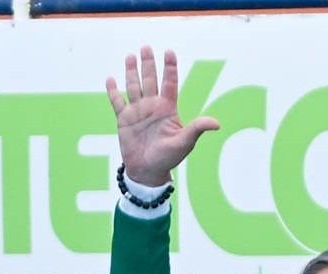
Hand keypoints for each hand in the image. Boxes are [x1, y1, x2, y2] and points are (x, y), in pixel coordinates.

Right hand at [105, 46, 218, 186]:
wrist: (148, 171)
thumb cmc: (169, 157)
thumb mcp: (185, 142)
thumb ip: (197, 129)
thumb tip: (217, 124)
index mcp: (167, 109)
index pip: (169, 83)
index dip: (170, 68)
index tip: (169, 52)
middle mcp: (152, 106)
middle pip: (150, 80)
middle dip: (148, 64)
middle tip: (146, 47)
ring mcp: (137, 112)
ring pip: (133, 87)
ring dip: (131, 72)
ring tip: (131, 56)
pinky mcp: (123, 119)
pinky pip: (117, 102)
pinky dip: (113, 91)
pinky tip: (110, 79)